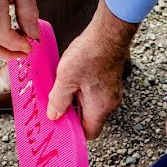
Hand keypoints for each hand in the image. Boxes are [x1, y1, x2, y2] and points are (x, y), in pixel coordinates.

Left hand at [47, 0, 137, 139]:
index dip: (74, 133)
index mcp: (99, 108)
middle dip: (72, 115)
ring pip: (91, 105)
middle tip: (55, 106)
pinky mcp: (110, 80)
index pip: (89, 133)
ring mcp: (112, 91)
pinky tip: (71, 79)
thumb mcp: (66, 78)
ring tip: (61, 90)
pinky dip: (83, 91)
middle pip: (89, 119)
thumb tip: (54, 116)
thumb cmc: (90, 55)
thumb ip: (58, 100)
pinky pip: (95, 93)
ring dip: (76, 101)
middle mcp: (109, 103)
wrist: (110, 32)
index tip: (59, 125)